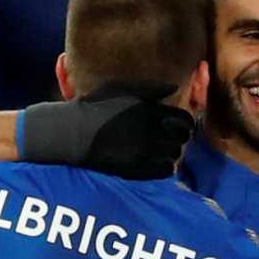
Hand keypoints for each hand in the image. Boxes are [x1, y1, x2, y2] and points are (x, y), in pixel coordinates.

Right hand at [22, 79, 194, 178]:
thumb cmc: (97, 106)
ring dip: (171, 152)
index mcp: (150, 111)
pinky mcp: (137, 169)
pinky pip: (165, 171)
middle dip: (179, 137)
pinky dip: (165, 167)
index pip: (184, 119)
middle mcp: (151, 132)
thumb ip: (152, 88)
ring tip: (162, 150)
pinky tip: (156, 162)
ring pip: (175, 155)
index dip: (184, 122)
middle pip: (182, 138)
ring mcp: (145, 153)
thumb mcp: (123, 88)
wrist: (73, 132)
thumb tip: (175, 87)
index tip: (176, 124)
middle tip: (170, 138)